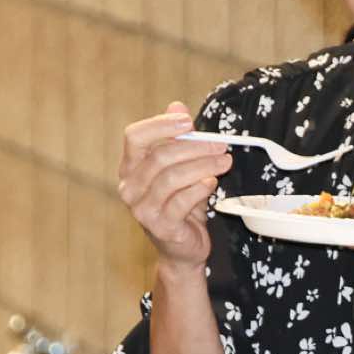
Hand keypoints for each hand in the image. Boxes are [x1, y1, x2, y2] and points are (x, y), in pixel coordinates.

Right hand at [117, 102, 232, 275]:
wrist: (184, 248)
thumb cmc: (181, 204)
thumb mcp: (180, 167)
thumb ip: (177, 139)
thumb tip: (177, 105)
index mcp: (130, 168)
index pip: (135, 136)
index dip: (161, 125)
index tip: (188, 121)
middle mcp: (128, 188)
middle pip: (159, 156)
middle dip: (195, 146)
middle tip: (220, 144)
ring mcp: (141, 209)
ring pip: (172, 177)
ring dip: (203, 165)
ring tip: (224, 161)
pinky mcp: (159, 227)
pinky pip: (180, 201)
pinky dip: (199, 189)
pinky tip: (212, 183)